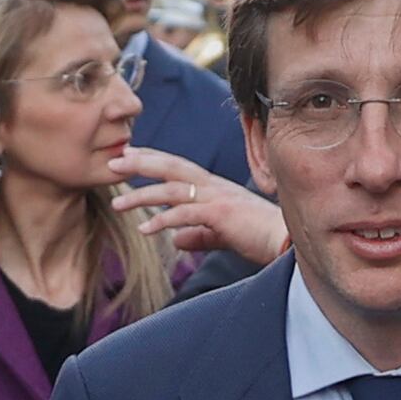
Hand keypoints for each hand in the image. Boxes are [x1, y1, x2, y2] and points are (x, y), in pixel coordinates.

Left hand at [108, 145, 283, 267]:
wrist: (287, 243)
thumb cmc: (261, 237)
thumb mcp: (224, 234)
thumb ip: (199, 235)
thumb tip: (175, 240)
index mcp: (215, 187)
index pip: (178, 167)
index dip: (153, 159)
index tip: (129, 156)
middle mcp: (214, 186)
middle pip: (171, 166)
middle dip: (140, 163)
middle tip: (113, 162)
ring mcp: (217, 198)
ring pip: (171, 190)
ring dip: (141, 195)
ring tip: (117, 204)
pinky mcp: (220, 215)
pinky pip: (184, 214)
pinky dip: (162, 220)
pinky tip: (144, 228)